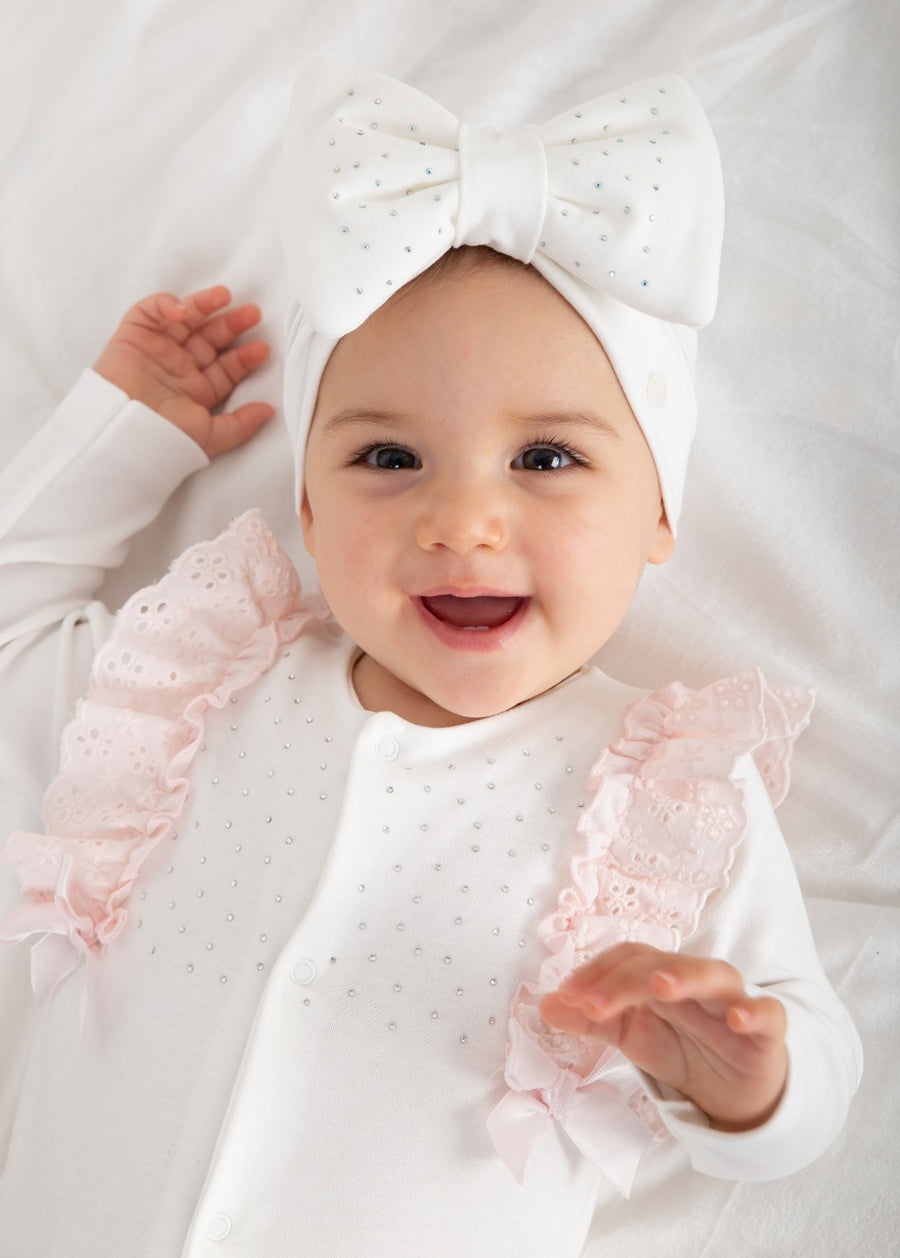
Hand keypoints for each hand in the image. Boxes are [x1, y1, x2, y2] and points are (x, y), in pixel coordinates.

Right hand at [94, 285, 274, 457]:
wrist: (122, 433)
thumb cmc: (164, 439)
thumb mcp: (211, 436)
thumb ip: (241, 424)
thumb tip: (270, 411)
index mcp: (197, 391)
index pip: (226, 368)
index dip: (244, 357)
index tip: (262, 349)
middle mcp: (179, 368)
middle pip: (210, 339)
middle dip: (232, 325)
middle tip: (253, 315)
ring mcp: (158, 350)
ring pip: (185, 320)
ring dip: (205, 305)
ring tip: (225, 296)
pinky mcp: (134, 335)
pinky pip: (150, 311)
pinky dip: (165, 305)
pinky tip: (183, 311)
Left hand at [539, 943, 787, 1130]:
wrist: (735, 1091)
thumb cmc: (683, 1048)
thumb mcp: (631, 1037)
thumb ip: (591, 1021)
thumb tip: (544, 1005)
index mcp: (660, 976)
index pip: (627, 958)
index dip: (596, 973)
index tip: (569, 998)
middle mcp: (695, 980)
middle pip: (661, 963)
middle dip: (624, 981)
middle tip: (593, 1005)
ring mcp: (732, 1001)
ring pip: (714, 975)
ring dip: (685, 976)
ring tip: (659, 986)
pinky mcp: (766, 1031)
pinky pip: (769, 1014)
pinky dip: (755, 1012)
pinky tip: (739, 1018)